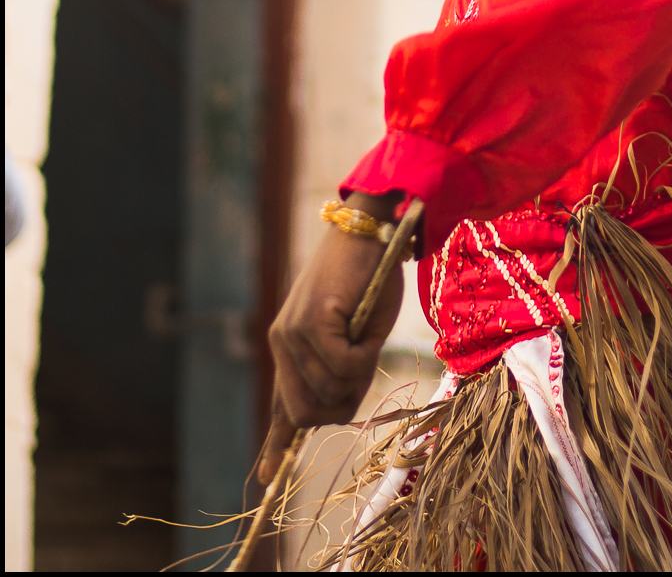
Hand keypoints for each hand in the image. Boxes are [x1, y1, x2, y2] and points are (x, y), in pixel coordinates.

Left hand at [258, 224, 403, 483]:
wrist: (368, 229)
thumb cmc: (368, 277)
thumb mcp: (357, 333)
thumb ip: (343, 368)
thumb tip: (338, 407)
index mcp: (289, 348)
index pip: (280, 405)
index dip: (277, 444)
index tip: (265, 478)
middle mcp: (282, 344)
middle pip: (307, 411)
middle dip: (342, 406)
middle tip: (365, 372)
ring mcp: (293, 334)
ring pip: (329, 391)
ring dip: (359, 376)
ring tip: (368, 339)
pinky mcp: (312, 323)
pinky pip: (344, 366)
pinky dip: (365, 357)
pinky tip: (366, 329)